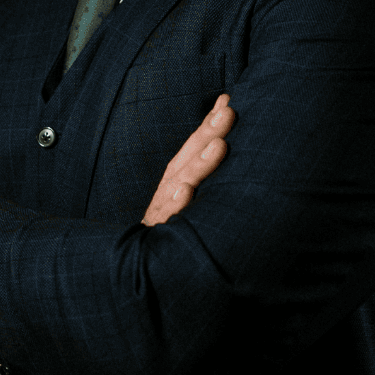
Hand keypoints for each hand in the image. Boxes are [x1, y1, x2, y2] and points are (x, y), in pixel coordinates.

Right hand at [141, 94, 234, 226]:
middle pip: (188, 159)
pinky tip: (186, 193)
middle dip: (208, 134)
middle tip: (228, 113)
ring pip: (179, 185)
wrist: (146, 273)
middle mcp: (168, 191)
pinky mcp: (158, 236)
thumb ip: (205, 168)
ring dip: (199, 165)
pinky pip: (167, 221)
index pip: (194, 147)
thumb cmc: (175, 229)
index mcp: (177, 180)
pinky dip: (176, 206)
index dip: (210, 124)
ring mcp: (162, 212)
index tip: (228, 101)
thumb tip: (228, 125)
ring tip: (219, 147)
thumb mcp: (189, 198)